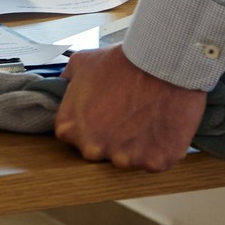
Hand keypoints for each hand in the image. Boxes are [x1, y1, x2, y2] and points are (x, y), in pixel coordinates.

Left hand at [54, 46, 206, 171]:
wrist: (161, 63)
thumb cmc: (121, 62)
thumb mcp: (81, 63)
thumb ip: (67, 81)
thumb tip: (62, 86)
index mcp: (70, 129)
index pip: (74, 135)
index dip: (90, 122)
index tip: (104, 110)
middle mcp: (93, 149)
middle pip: (100, 150)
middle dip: (110, 136)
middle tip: (125, 113)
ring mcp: (124, 159)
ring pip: (128, 157)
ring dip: (136, 144)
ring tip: (146, 116)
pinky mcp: (154, 163)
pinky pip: (156, 160)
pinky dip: (160, 147)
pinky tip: (161, 125)